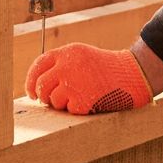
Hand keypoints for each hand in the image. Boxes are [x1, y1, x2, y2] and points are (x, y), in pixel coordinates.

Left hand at [25, 43, 153, 114]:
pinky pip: (68, 109)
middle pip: (41, 85)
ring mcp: (74, 84)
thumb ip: (61, 64)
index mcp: (67, 53)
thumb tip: (38, 83)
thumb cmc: (105, 68)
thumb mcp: (82, 56)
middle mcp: (67, 67)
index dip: (31, 80)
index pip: (38, 65)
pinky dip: (76, 109)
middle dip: (43, 96)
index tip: (31, 92)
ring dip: (61, 104)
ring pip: (53, 100)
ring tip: (77, 97)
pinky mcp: (82, 100)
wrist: (132, 75)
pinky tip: (88, 101)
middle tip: (49, 101)